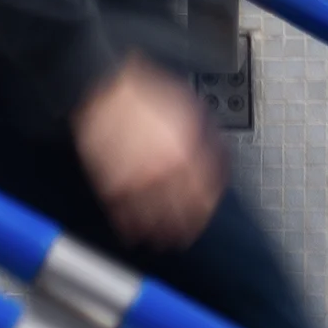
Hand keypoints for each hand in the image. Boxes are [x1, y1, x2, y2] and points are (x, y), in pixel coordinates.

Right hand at [72, 55, 223, 250]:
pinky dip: (131, 230)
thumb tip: (220, 157)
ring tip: (163, 240)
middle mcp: (165, 169)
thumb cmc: (147, 93)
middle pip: (184, 214)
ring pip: (155, 223)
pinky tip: (134, 232)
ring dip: (161, 235)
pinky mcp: (113, 186)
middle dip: (188, 227)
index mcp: (188, 149)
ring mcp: (138, 180)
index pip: (208, 192)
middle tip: (187, 232)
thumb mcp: (189, 106)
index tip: (207, 209)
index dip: (209, 205)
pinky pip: (125, 219)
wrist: (107, 87)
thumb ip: (206, 136)